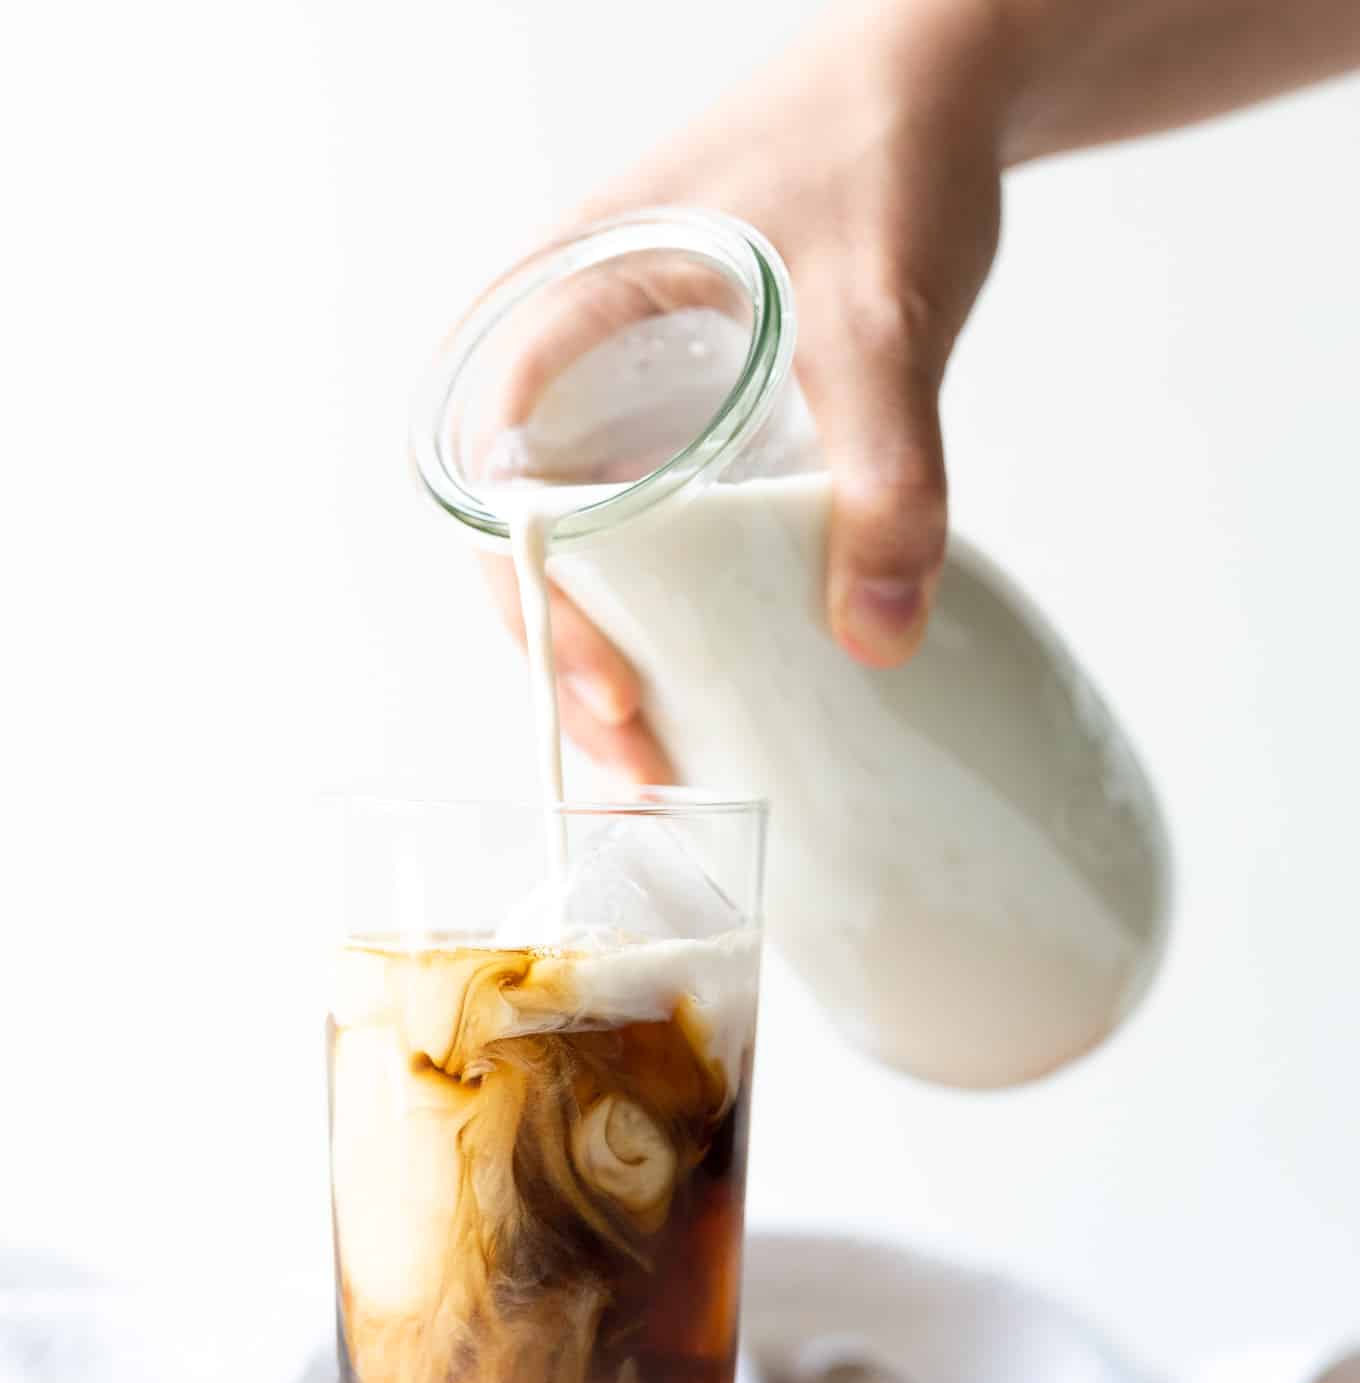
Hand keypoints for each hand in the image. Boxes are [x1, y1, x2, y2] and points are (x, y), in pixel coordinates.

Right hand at [482, 0, 1008, 777]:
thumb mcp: (880, 317)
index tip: (616, 695)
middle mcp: (558, 353)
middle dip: (570, 660)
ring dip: (611, 646)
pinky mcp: (671, 409)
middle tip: (644, 761)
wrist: (935, 84)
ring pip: (577, 541)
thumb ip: (888, 469)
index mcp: (552, 309)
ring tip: (667, 751)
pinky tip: (708, 673)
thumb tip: (876, 634)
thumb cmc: (877, 156)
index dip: (543, 612)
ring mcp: (611, 384)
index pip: (503, 495)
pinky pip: (637, 521)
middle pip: (525, 540)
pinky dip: (662, 603)